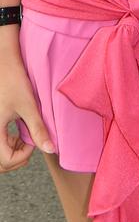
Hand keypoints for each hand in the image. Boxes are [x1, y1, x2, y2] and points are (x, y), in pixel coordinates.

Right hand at [0, 34, 54, 171]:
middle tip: (30, 146)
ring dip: (10, 151)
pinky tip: (17, 132)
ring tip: (24, 138)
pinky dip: (5, 143)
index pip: (6, 160)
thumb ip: (38, 129)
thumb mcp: (28, 105)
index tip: (34, 142)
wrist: (3, 61)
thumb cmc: (13, 79)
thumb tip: (50, 149)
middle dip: (15, 158)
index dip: (23, 155)